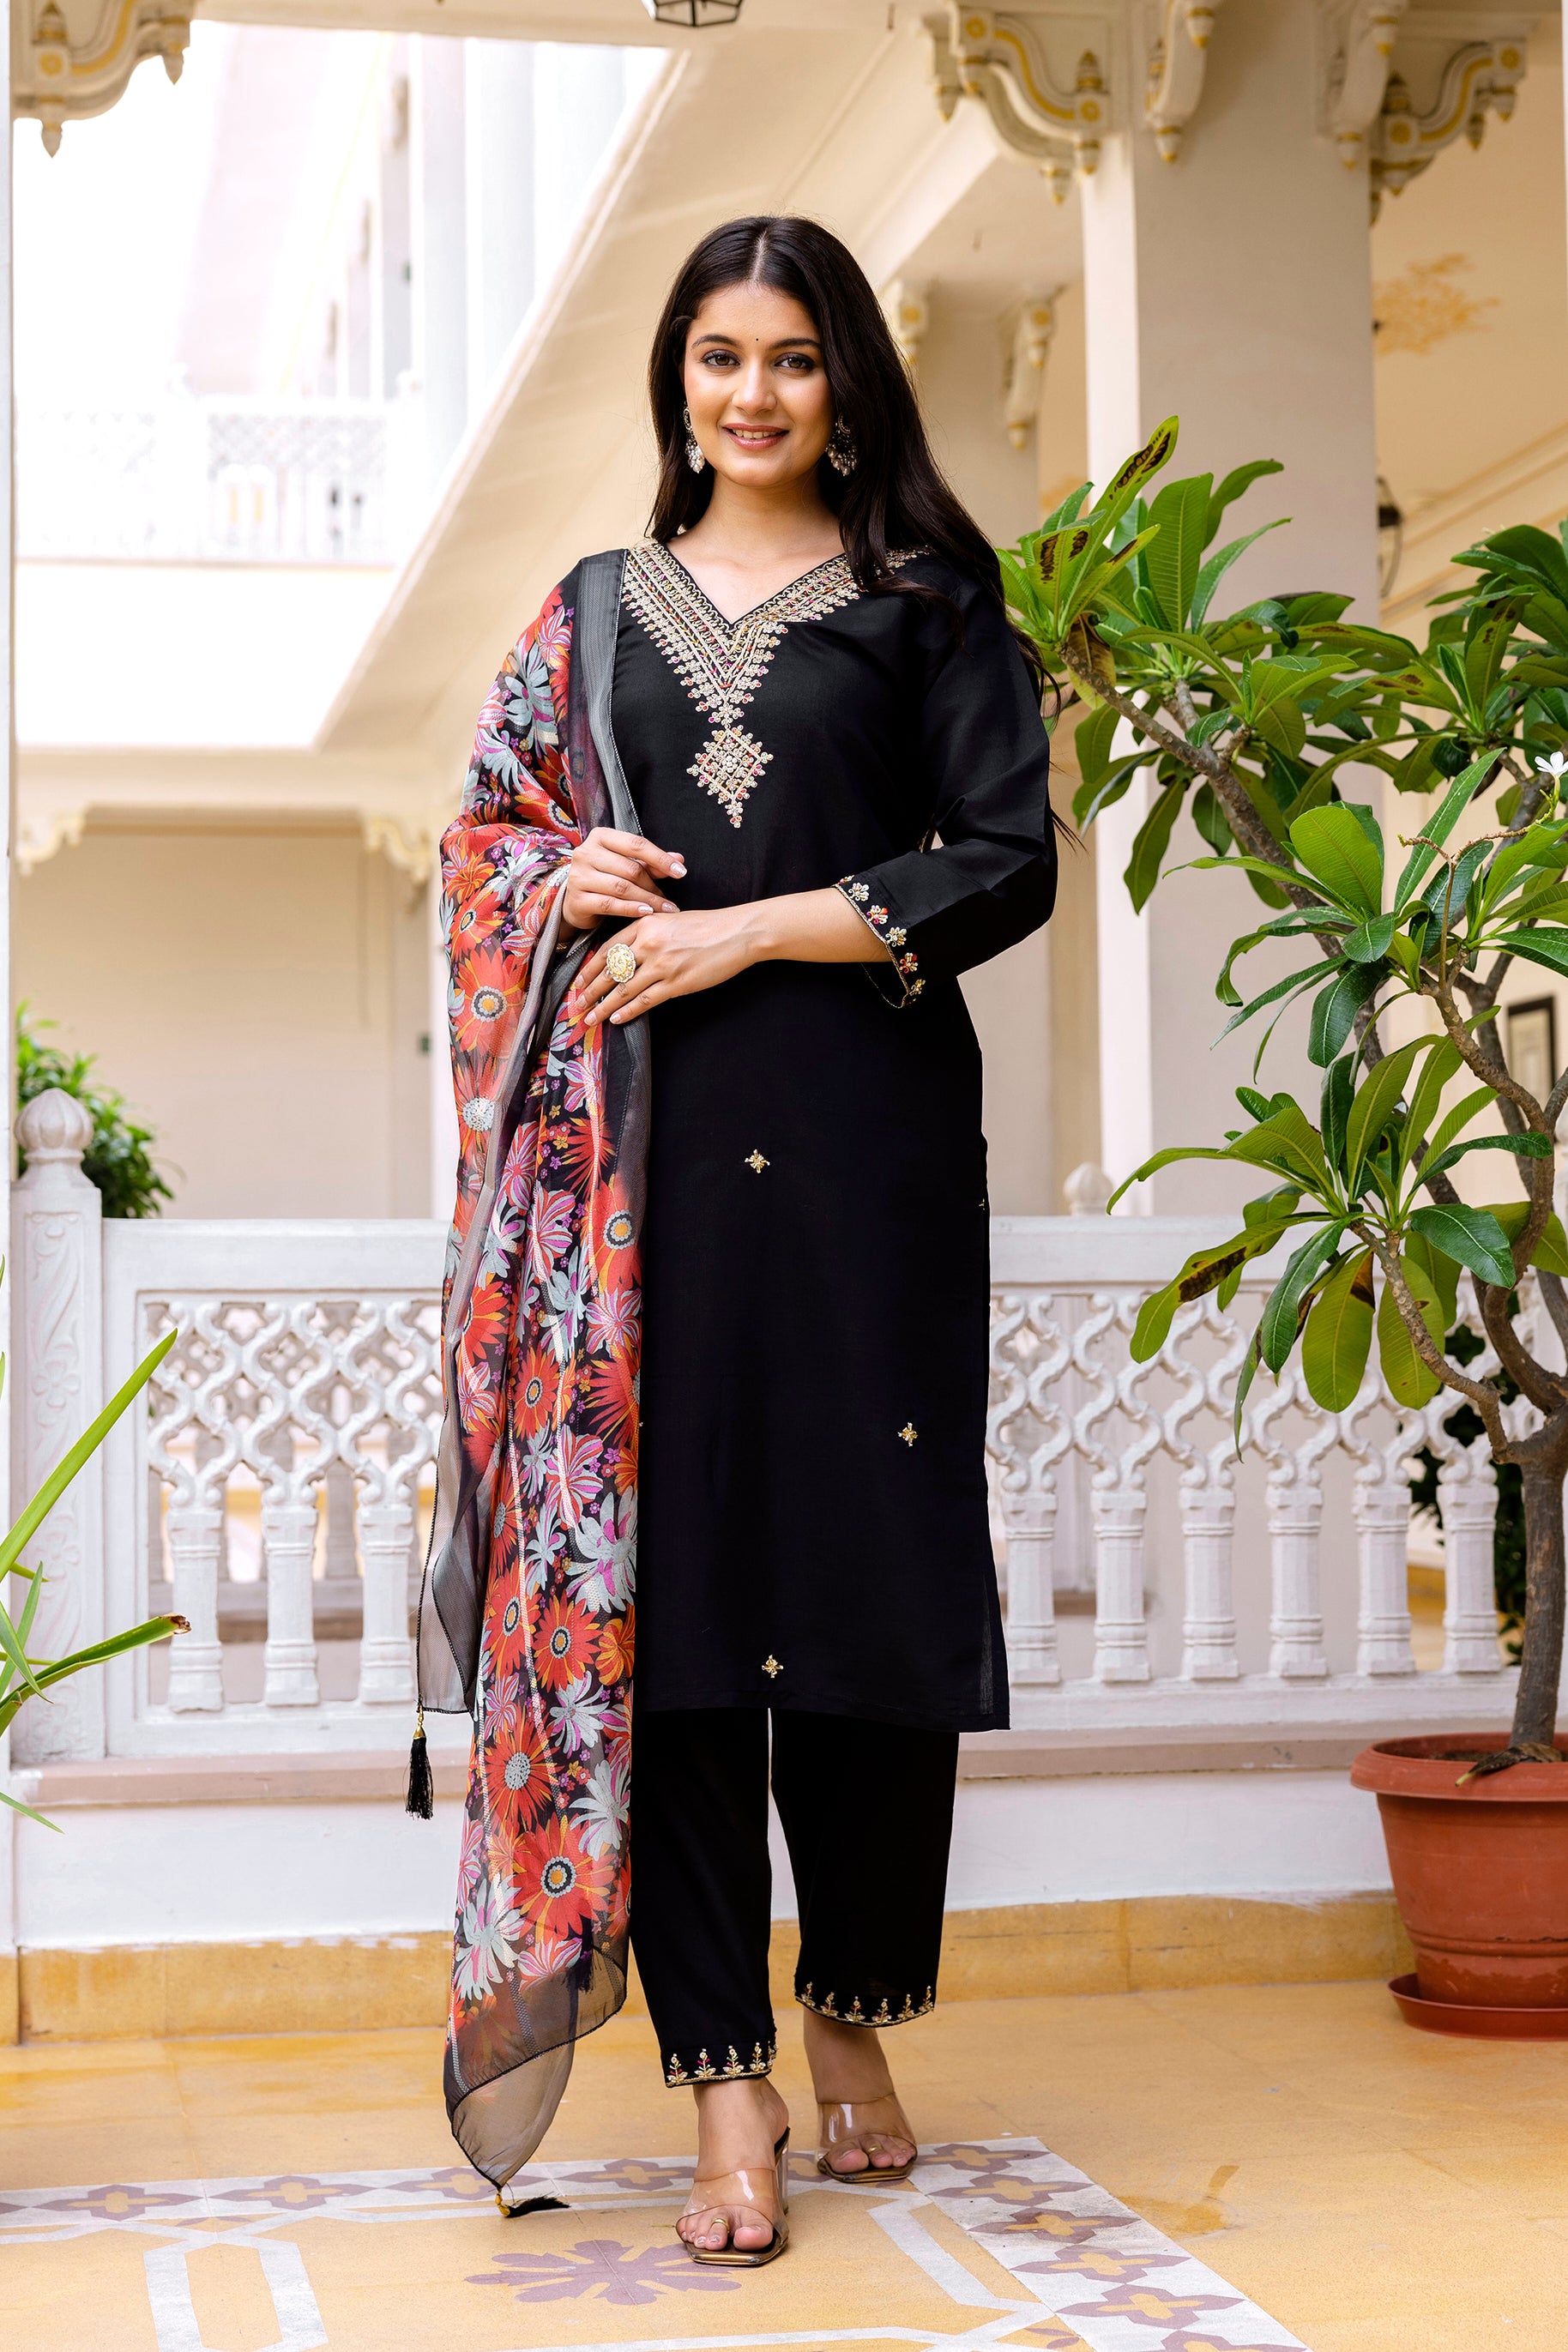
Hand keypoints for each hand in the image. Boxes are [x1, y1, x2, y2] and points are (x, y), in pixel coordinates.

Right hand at [560, 827, 685, 931]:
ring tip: (663, 908)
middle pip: (630, 868)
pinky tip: (646, 912)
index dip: (661, 858)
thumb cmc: (605, 877)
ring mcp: (579, 876)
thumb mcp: (627, 865)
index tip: (681, 872)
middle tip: (668, 900)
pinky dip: (631, 909)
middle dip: (653, 885)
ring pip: (621, 887)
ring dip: (647, 900)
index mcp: (600, 837)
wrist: (576, 900)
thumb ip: (651, 862)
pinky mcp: (577, 900)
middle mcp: (586, 853)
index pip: (636, 844)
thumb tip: (679, 859)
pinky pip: (610, 904)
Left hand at [575, 905, 762, 1026]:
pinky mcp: (676, 983)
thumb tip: (626, 954)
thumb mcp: (671, 919)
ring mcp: (662, 965)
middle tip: (576, 1004)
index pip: (608, 949)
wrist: (738, 932)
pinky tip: (616, 1019)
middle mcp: (649, 944)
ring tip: (590, 1018)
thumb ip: (647, 933)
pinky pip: (645, 1001)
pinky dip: (628, 1011)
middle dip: (590, 990)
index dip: (590, 968)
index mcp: (645, 924)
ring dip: (603, 1006)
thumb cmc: (708, 925)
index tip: (579, 981)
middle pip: (610, 970)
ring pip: (623, 989)